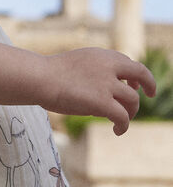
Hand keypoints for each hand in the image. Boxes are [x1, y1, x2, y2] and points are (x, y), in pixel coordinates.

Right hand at [42, 48, 156, 135]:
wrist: (38, 78)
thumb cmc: (46, 75)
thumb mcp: (74, 65)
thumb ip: (91, 71)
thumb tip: (98, 90)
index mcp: (100, 55)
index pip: (126, 62)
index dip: (133, 74)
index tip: (132, 83)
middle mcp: (108, 66)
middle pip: (140, 74)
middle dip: (148, 84)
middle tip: (148, 94)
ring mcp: (107, 84)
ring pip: (132, 99)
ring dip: (131, 111)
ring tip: (122, 121)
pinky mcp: (102, 102)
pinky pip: (122, 116)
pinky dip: (124, 125)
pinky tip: (117, 131)